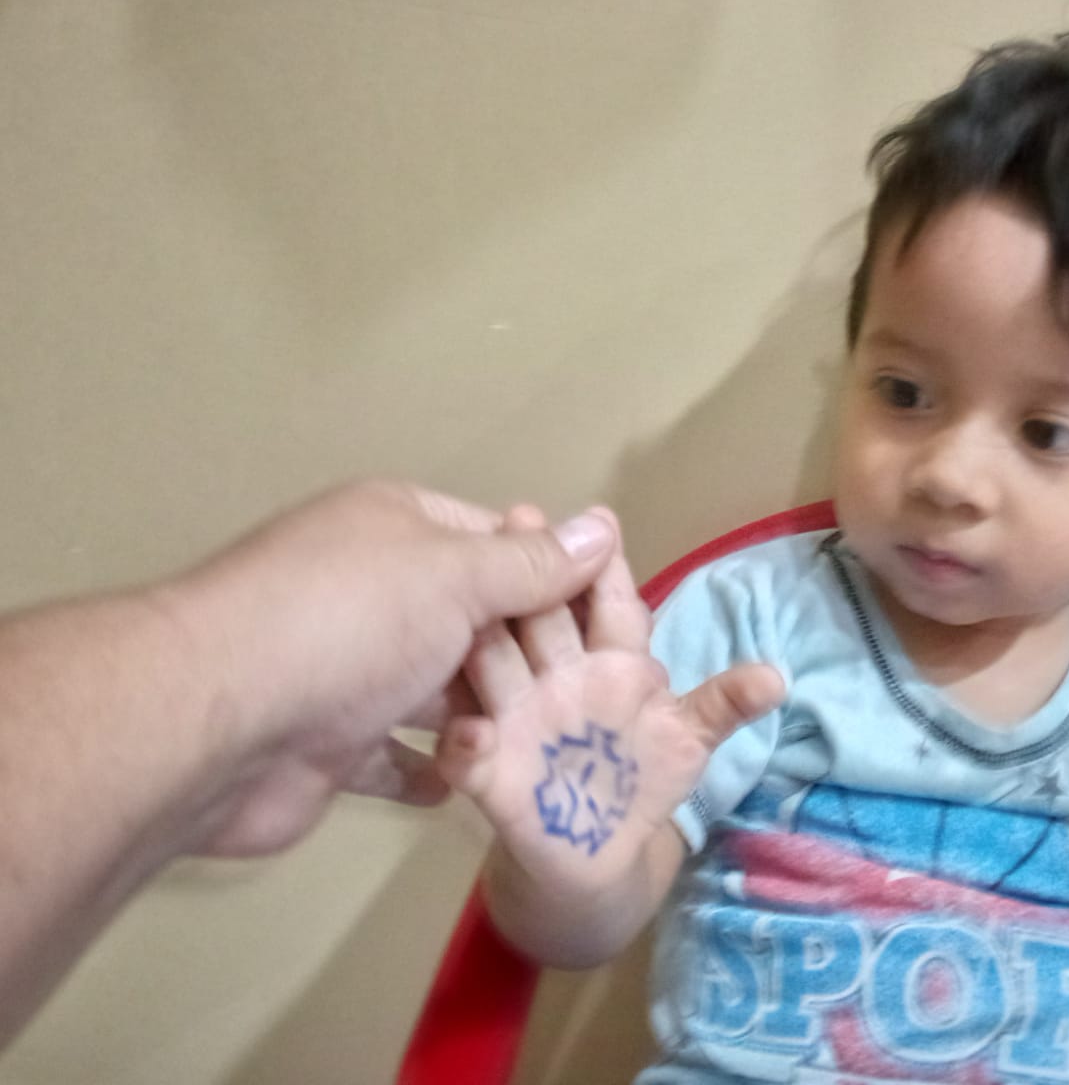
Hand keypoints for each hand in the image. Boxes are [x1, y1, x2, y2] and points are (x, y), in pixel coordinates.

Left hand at [166, 480, 618, 855]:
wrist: (217, 724)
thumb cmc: (347, 624)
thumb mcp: (457, 577)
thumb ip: (533, 564)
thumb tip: (603, 528)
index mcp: (396, 529)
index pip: (495, 539)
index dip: (551, 574)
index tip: (610, 621)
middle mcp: (371, 590)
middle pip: (471, 619)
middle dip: (526, 655)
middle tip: (597, 697)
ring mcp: (347, 669)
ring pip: (438, 691)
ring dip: (486, 717)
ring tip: (551, 745)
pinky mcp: (329, 744)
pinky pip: (396, 757)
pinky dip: (434, 771)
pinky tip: (480, 783)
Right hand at [438, 507, 783, 890]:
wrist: (598, 854)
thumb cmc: (643, 776)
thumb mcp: (689, 738)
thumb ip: (724, 704)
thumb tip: (778, 677)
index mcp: (609, 659)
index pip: (606, 601)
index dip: (602, 564)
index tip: (599, 521)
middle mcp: (556, 676)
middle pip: (541, 618)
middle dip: (531, 573)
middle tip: (518, 518)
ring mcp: (517, 718)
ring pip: (493, 667)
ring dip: (482, 641)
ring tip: (474, 614)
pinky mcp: (487, 773)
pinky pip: (466, 754)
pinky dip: (463, 746)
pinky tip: (467, 738)